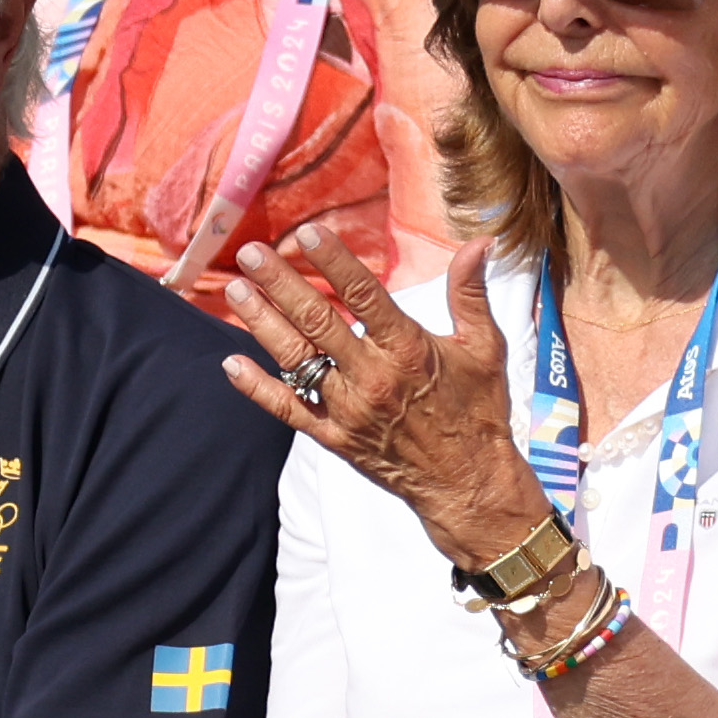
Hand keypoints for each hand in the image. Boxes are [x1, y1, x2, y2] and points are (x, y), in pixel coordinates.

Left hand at [220, 228, 548, 573]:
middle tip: (250, 253)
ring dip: (263, 324)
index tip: (306, 232)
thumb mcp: (485, 349)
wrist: (468, 485)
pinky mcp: (334, 438)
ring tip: (236, 291)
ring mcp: (349, 411)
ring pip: (297, 360)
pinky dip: (258, 388)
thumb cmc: (479, 410)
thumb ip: (472, 294)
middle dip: (280, 284)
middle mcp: (373, 378)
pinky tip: (231, 364)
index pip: (365, 295)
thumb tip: (480, 242)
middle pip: (318, 322)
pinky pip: (289, 410)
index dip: (334, 261)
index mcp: (409, 350)